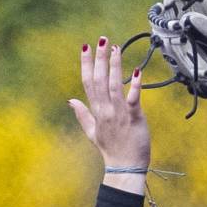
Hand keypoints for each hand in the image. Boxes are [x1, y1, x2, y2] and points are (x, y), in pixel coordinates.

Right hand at [68, 37, 150, 174]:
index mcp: (96, 111)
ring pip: (114, 86)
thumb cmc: (111, 150)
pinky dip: (134, 86)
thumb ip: (82, 114)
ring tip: (115, 48)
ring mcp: (119, 114)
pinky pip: (133, 100)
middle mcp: (105, 110)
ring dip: (115, 66)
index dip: (86, 64)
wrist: (124, 168)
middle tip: (102, 39)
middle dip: (100, 59)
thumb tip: (70, 100)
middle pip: (99, 80)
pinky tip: (136, 72)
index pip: (88, 83)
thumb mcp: (91, 132)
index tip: (86, 47)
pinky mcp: (134, 119)